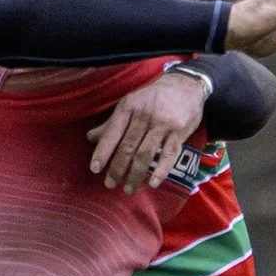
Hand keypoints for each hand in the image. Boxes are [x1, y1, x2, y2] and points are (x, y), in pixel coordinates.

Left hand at [86, 66, 209, 191]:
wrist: (185, 85)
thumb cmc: (154, 98)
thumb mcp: (130, 104)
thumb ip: (111, 123)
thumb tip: (90, 138)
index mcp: (128, 107)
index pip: (112, 133)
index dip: (103, 152)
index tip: (95, 169)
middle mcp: (144, 116)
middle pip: (128, 147)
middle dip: (117, 169)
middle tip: (110, 184)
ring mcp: (162, 124)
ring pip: (145, 154)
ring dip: (135, 174)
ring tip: (129, 189)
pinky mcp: (179, 132)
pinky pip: (169, 155)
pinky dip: (160, 171)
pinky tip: (152, 183)